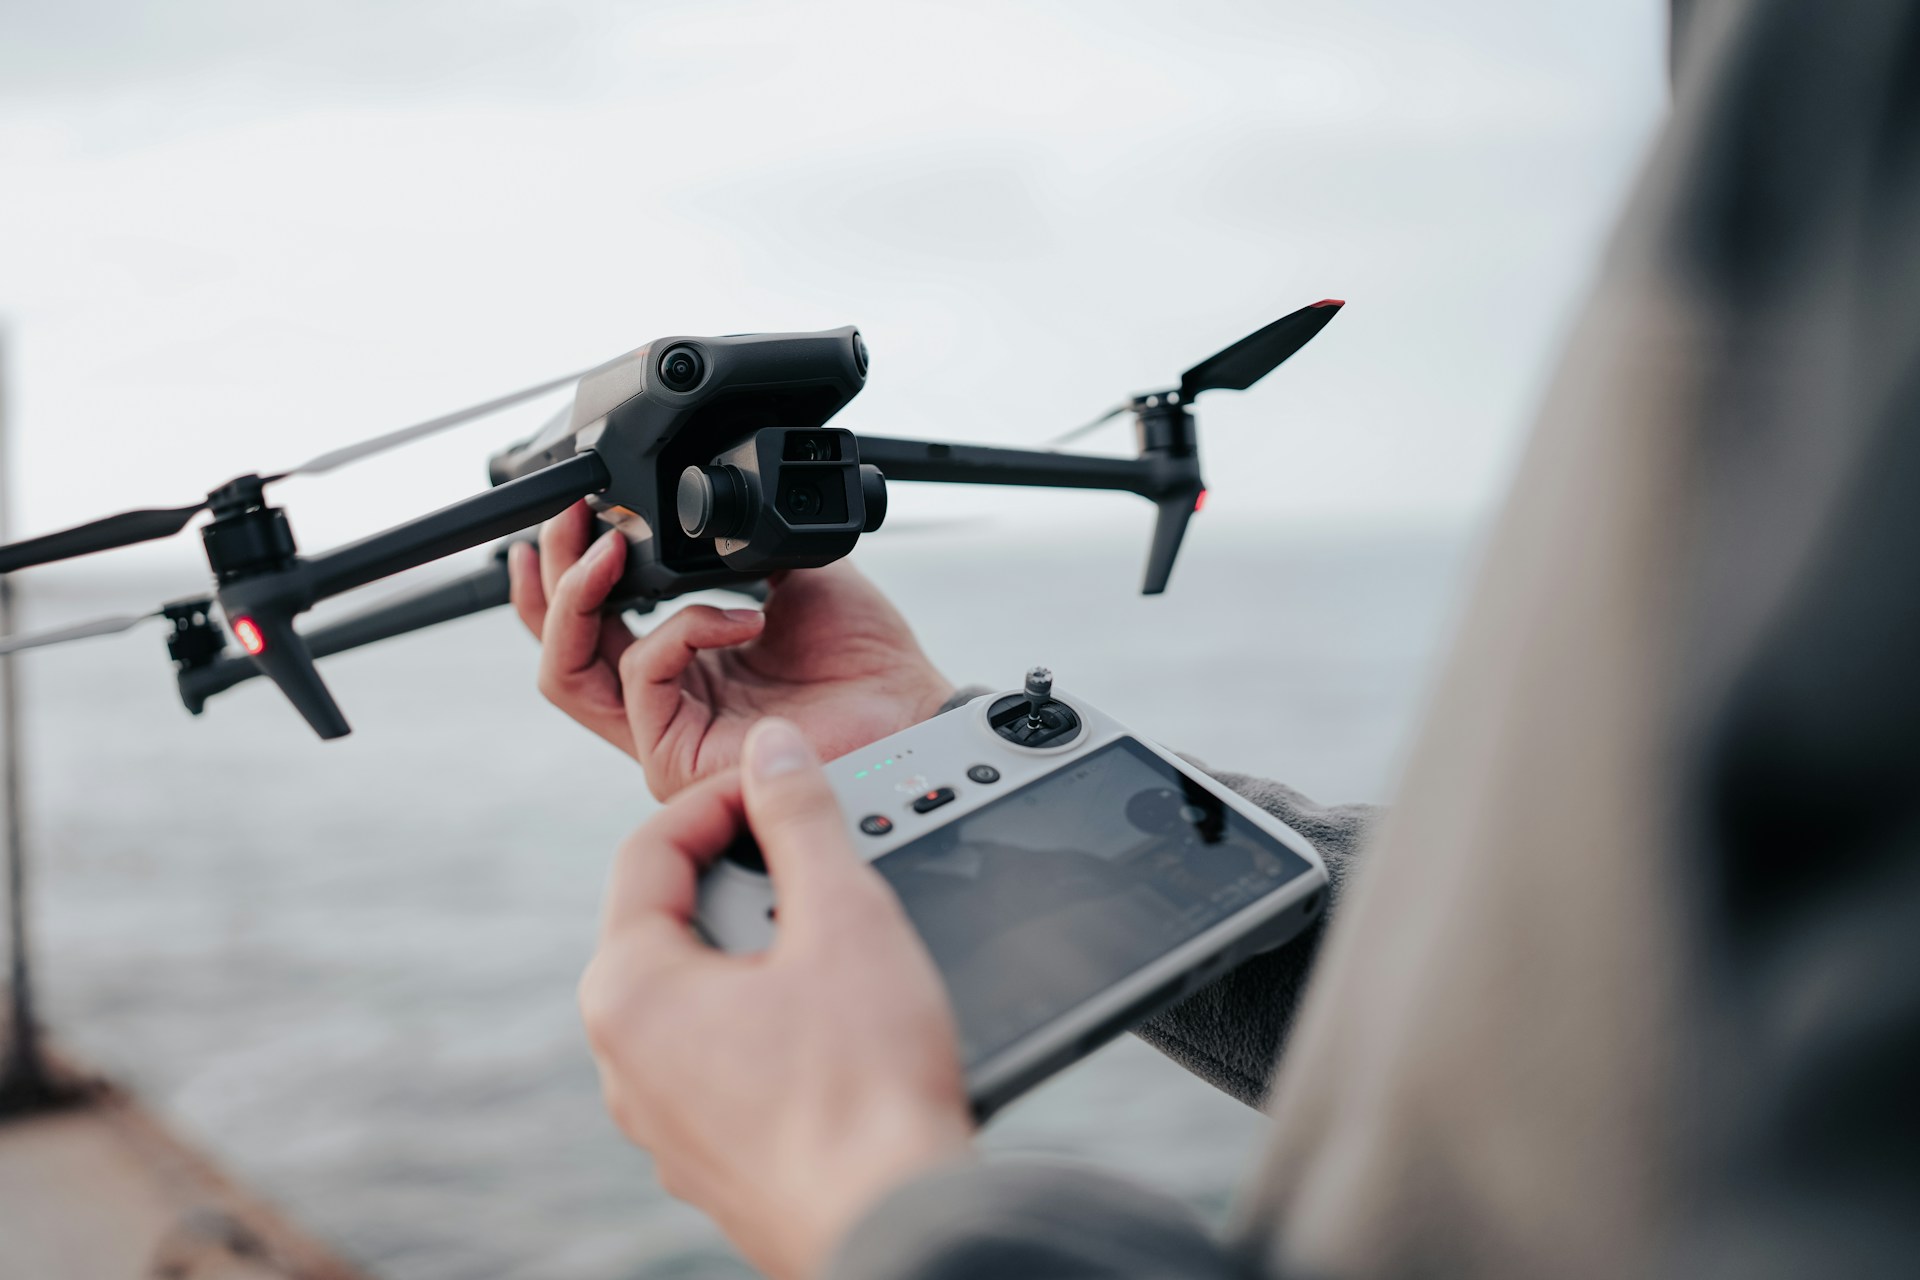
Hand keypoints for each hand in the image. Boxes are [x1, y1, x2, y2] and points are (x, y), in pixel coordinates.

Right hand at [508, 502, 954, 798]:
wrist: (909, 708)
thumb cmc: (865, 660)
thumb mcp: (790, 575)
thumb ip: (733, 547)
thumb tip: (695, 507)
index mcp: (680, 664)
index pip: (588, 625)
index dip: (563, 571)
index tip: (574, 509)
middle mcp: (662, 702)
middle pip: (559, 649)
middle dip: (551, 577)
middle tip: (572, 521)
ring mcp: (663, 735)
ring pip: (569, 673)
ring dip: (579, 599)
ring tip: (608, 549)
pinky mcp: (677, 757)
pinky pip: (645, 678)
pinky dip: (682, 630)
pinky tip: (740, 616)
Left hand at [581, 718, 973, 1279]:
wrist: (893, 1230)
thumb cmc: (866, 1090)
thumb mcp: (843, 920)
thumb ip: (802, 821)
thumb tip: (774, 749)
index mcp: (631, 991)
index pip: (650, 850)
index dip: (722, 800)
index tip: (783, 784)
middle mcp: (625, 1059)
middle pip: (668, 920)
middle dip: (742, 873)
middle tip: (814, 851)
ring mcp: (661, 1118)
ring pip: (697, 992)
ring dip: (758, 947)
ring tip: (834, 933)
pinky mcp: (707, 1156)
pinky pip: (719, 1056)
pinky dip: (765, 1016)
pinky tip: (832, 1019)